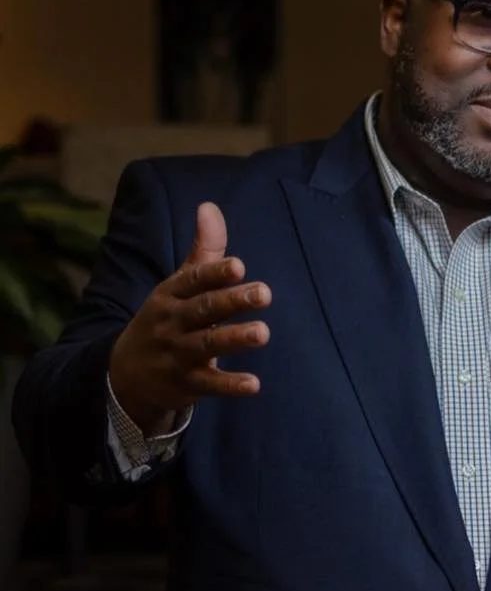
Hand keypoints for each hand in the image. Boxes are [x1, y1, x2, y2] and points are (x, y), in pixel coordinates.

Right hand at [109, 202, 271, 434]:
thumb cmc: (167, 319)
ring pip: (207, 345)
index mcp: (171, 294)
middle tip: (264, 293)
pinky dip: (230, 384)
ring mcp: (177, 354)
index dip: (215, 272)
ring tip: (263, 333)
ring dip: (235, 339)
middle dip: (232, 301)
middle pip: (203, 309)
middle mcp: (172, 322)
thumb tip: (210, 206)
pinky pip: (209, 383)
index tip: (240, 266)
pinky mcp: (186, 383)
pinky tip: (254, 384)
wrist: (126, 374)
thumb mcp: (178, 285)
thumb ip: (203, 252)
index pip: (193, 280)